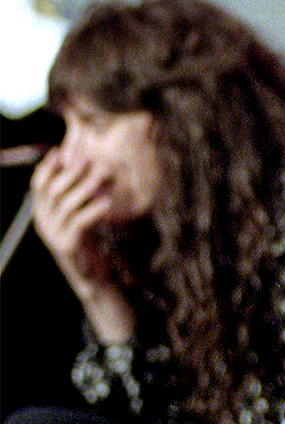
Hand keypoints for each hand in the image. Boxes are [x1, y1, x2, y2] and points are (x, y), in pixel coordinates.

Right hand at [30, 148, 136, 340]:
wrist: (89, 272)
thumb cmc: (85, 237)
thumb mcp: (76, 214)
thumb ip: (74, 194)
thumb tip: (84, 163)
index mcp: (42, 212)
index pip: (38, 186)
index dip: (47, 168)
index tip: (60, 151)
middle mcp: (44, 222)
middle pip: (52, 192)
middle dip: (70, 173)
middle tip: (88, 159)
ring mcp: (54, 234)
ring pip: (66, 205)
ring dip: (85, 187)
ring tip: (102, 174)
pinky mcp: (68, 245)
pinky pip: (80, 223)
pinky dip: (93, 210)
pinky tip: (107, 201)